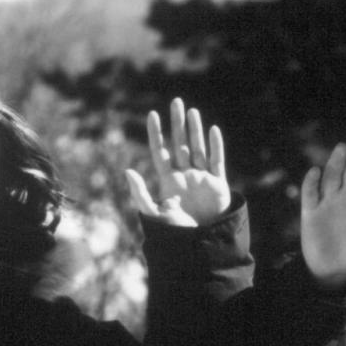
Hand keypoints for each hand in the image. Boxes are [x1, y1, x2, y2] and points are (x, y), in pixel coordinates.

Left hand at [125, 98, 231, 226]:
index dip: (156, 133)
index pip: (160, 151)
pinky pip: (217, 161)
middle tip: (176, 101)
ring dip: (195, 129)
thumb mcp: (154, 213)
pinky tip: (213, 130)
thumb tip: (128, 171)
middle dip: (178, 123)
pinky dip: (215, 146)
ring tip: (192, 111)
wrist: (199, 244)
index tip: (152, 115)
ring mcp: (201, 177)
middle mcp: (184, 174)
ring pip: (197, 147)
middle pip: (180, 143)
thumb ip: (140, 193)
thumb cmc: (175, 231)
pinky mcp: (217, 183)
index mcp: (168, 180)